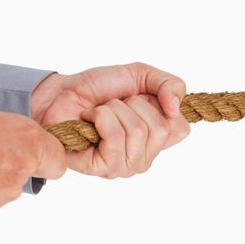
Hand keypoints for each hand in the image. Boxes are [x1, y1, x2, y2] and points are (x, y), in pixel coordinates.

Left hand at [31, 62, 189, 177]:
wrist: (63, 92)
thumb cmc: (101, 88)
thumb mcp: (143, 75)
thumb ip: (171, 85)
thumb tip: (176, 108)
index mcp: (158, 138)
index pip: (181, 129)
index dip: (162, 106)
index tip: (140, 98)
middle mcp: (146, 156)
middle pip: (161, 128)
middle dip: (134, 104)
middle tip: (115, 105)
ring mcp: (127, 165)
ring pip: (137, 131)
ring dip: (114, 109)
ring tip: (100, 113)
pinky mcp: (105, 168)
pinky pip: (115, 138)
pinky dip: (101, 118)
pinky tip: (90, 121)